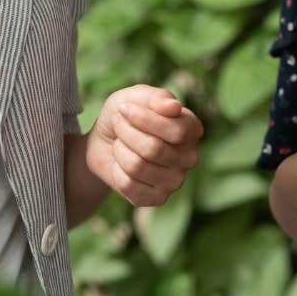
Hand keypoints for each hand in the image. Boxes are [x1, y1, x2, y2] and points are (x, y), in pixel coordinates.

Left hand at [85, 85, 202, 205]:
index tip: (124, 109)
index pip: (177, 131)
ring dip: (119, 150)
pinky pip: (129, 185)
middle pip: (154, 149)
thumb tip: (174, 107)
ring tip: (119, 143)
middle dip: (126, 133)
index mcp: (191, 129)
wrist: (105, 141)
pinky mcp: (157, 199)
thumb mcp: (136, 96)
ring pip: (138, 166)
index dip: (144, 119)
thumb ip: (156, 97)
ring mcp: (175, 181)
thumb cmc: (125, 116)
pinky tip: (120, 164)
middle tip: (118, 125)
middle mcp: (189, 157)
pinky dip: (116, 170)